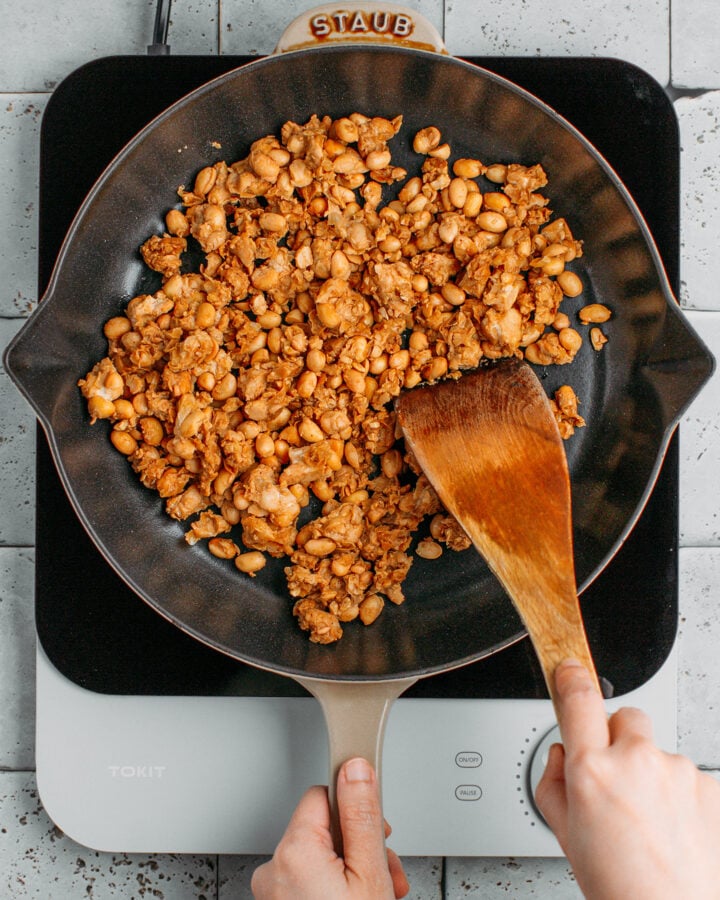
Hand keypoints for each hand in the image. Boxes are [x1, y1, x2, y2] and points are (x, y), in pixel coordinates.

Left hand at [251, 757, 408, 898]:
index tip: (378, 828)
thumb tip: (355, 769)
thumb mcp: (370, 874)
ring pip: (320, 856)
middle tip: (384, 872)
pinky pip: (309, 879)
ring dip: (351, 866)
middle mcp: (274, 869)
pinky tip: (357, 896)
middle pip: (324, 828)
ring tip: (376, 891)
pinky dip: (333, 884)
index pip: (324, 795)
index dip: (356, 809)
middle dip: (359, 844)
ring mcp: (274, 892)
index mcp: (294, 852)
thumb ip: (362, 817)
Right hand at [535, 659, 719, 899]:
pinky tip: (673, 829)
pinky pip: (686, 776)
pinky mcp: (709, 785)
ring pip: (657, 751)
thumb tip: (561, 755)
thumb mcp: (563, 834)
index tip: (568, 670)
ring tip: (649, 821)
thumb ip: (553, 782)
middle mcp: (636, 761)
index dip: (571, 678)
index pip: (578, 699)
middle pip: (625, 715)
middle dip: (616, 736)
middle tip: (615, 776)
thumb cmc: (621, 888)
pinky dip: (678, 795)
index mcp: (593, 770)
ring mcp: (678, 771)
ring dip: (650, 772)